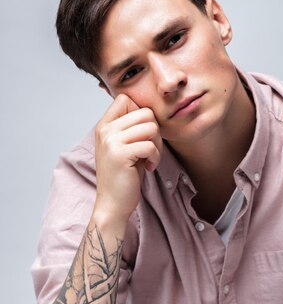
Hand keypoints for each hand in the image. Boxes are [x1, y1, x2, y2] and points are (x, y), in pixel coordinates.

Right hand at [94, 94, 162, 223]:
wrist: (112, 204)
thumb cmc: (123, 177)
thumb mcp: (124, 147)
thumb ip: (132, 128)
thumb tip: (150, 111)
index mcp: (104, 126)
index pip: (125, 98)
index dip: (141, 113)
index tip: (143, 134)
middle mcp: (105, 130)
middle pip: (144, 112)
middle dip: (155, 131)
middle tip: (152, 150)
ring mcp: (111, 141)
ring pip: (150, 127)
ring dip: (157, 145)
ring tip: (150, 159)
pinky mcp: (120, 155)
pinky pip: (150, 145)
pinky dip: (156, 157)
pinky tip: (149, 168)